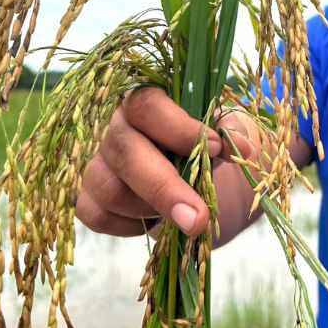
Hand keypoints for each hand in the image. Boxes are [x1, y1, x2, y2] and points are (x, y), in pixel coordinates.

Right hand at [76, 86, 257, 237]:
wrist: (198, 182)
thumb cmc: (209, 149)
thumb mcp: (229, 135)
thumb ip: (234, 133)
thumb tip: (239, 144)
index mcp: (145, 101)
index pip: (148, 106)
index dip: (180, 129)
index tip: (217, 149)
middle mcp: (114, 127)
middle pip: (125, 152)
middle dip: (165, 188)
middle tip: (199, 218)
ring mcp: (96, 162)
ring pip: (110, 189)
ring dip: (151, 208)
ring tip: (182, 211)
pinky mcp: (87, 197)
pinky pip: (97, 215)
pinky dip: (130, 226)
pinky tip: (155, 222)